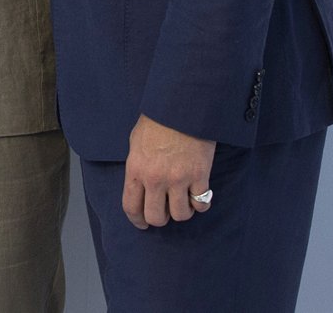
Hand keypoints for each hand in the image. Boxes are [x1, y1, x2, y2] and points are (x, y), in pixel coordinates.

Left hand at [122, 114, 213, 228]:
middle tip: (165, 212)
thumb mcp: (135, 144)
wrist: (181, 108)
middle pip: (156, 217)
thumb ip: (137, 168)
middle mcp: (155, 179)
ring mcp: (178, 179)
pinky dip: (201, 204)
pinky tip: (198, 195)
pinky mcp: (199, 177)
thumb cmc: (157, 123)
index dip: (137, 220)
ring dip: (182, 211)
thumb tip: (139, 186)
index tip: (142, 224)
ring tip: (182, 201)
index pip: (131, 207)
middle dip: (160, 219)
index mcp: (135, 170)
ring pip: (180, 215)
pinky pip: (201, 204)